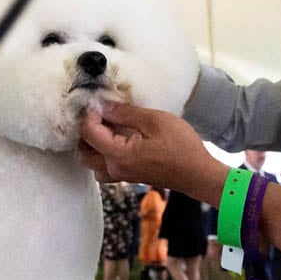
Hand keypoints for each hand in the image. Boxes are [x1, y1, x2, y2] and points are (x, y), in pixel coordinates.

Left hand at [78, 103, 226, 201]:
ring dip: (92, 145)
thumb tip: (104, 106)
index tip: (100, 103)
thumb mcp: (155, 120)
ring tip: (106, 127)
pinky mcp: (128, 176)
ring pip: (92, 162)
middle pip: (83, 151)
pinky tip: (117, 139)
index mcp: (118, 154)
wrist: (198, 174)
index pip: (88, 133)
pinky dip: (103, 154)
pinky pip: (104, 167)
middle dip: (86, 131)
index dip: (90, 115)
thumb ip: (126, 113)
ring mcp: (120, 175)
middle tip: (100, 114)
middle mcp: (114, 168)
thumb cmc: (181, 147)